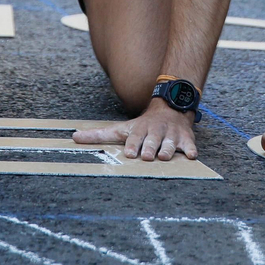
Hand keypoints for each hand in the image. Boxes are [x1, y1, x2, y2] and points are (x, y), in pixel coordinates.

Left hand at [73, 98, 197, 160]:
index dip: (132, 144)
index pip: (134, 137)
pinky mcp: (186, 139)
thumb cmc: (142, 126)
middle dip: (149, 147)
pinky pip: (190, 144)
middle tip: (147, 156)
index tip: (129, 152)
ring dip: (168, 149)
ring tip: (165, 156)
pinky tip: (191, 156)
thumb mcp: (121, 128)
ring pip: (170, 143)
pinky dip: (191, 150)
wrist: (170, 109)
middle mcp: (155, 132)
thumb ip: (98, 135)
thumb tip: (73, 137)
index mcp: (139, 130)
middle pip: (152, 140)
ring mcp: (171, 135)